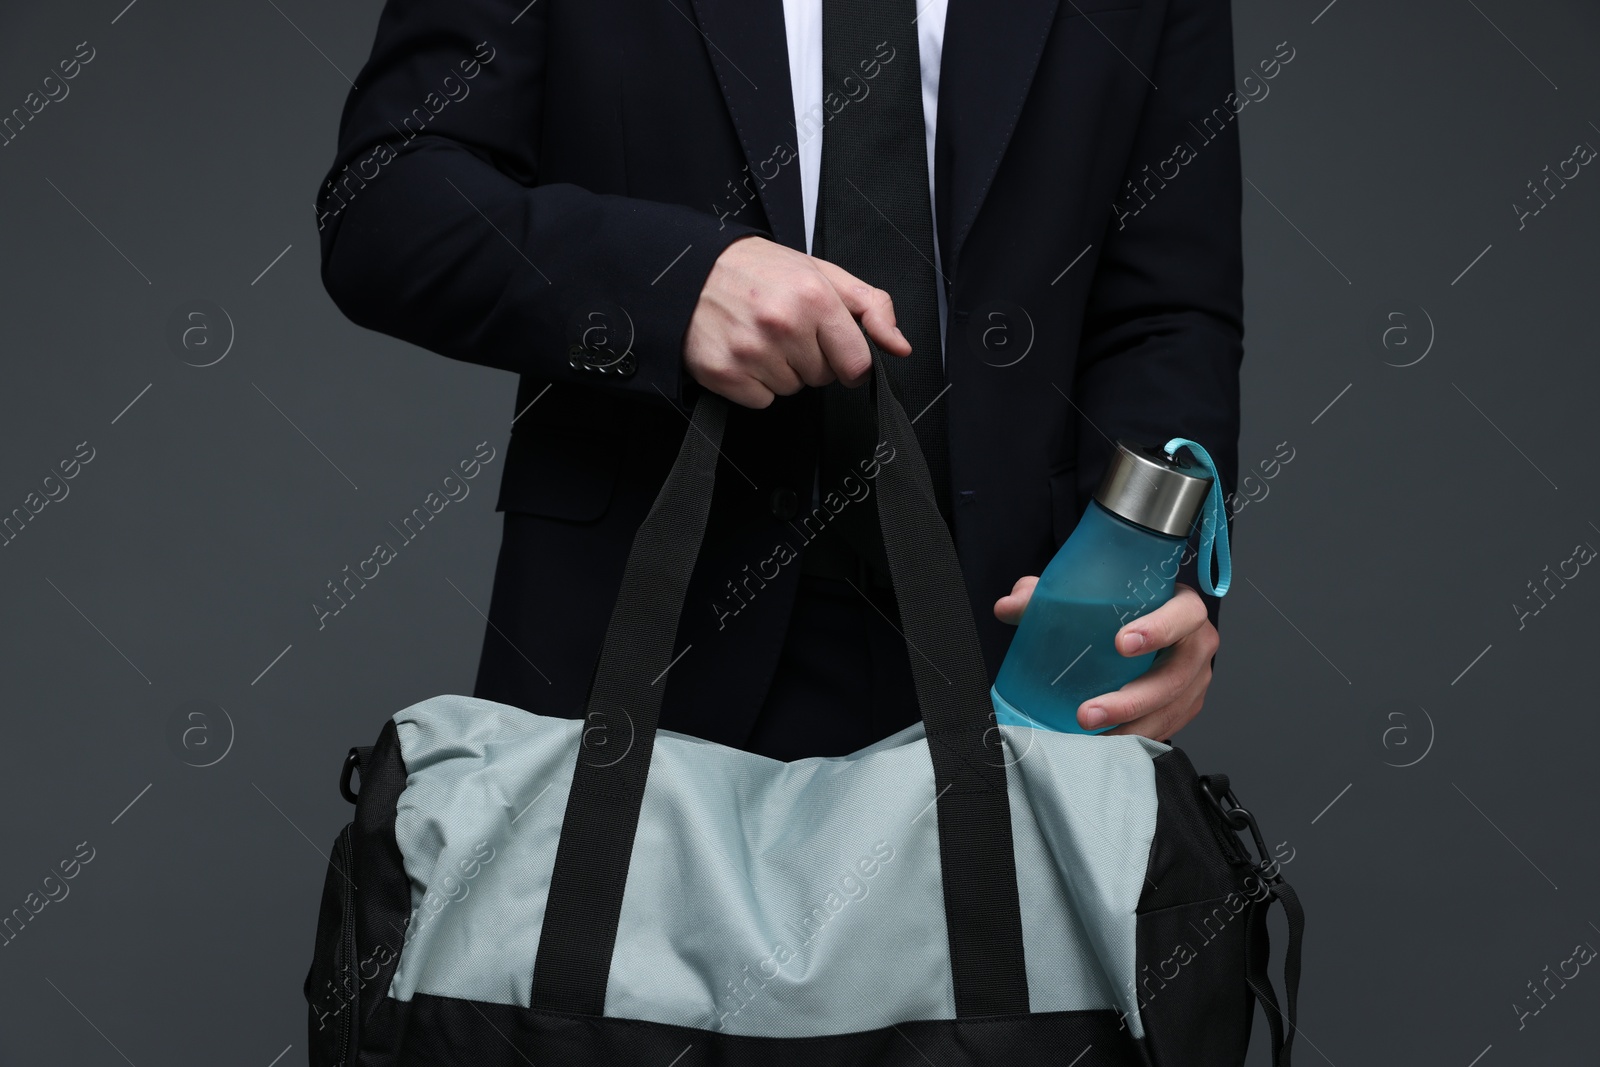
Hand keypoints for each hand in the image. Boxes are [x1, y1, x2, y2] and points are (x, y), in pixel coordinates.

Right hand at [683, 235, 910, 407]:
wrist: (692, 269)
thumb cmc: (761, 271)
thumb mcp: (823, 274)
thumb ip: (871, 307)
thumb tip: (899, 346)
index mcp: (814, 297)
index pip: (857, 364)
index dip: (848, 361)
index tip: (833, 348)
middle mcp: (782, 324)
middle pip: (823, 378)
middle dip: (810, 358)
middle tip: (785, 328)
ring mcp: (751, 351)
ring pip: (792, 390)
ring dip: (781, 370)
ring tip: (761, 336)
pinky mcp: (724, 373)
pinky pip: (761, 401)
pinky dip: (754, 383)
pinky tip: (743, 352)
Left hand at [993, 578, 1218, 740]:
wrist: (1136, 630)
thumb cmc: (1115, 608)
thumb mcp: (1081, 593)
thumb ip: (1043, 593)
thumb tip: (1007, 607)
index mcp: (1180, 606)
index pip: (1185, 614)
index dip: (1160, 628)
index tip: (1121, 644)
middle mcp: (1197, 643)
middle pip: (1177, 675)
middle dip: (1132, 699)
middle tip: (1087, 712)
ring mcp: (1196, 679)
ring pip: (1172, 709)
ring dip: (1130, 726)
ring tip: (1089, 734)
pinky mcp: (1187, 706)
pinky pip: (1167, 727)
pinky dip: (1136, 736)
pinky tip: (1106, 742)